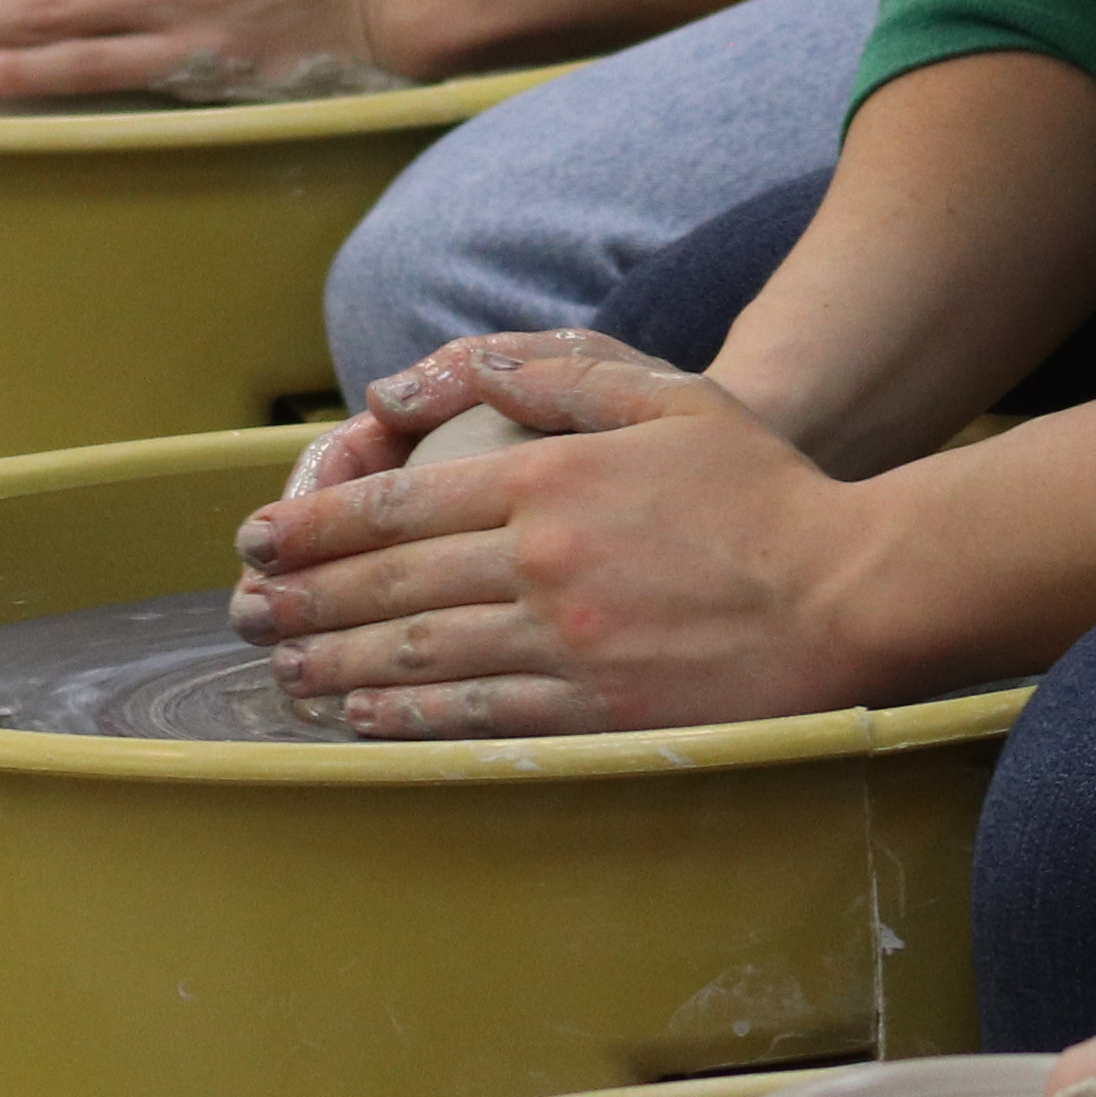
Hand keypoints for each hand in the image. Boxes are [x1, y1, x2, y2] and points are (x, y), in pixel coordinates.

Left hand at [227, 333, 877, 735]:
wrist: (853, 591)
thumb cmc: (762, 490)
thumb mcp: (666, 398)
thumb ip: (555, 378)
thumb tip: (451, 378)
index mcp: (552, 480)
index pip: (401, 507)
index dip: (316, 526)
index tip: (260, 539)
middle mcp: (545, 563)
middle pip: (391, 586)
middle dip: (303, 598)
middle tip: (242, 611)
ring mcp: (569, 646)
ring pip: (420, 657)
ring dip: (335, 664)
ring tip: (282, 668)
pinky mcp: (598, 713)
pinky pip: (479, 717)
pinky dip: (406, 718)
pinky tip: (362, 716)